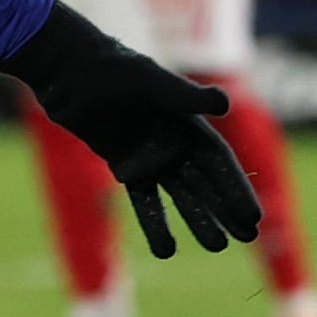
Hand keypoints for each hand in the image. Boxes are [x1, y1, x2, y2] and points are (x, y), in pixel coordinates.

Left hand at [6, 5, 259, 260]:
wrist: (64, 71)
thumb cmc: (108, 67)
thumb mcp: (145, 80)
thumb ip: (182, 96)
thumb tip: (224, 104)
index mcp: (186, 119)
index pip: (219, 161)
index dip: (236, 187)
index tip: (252, 215)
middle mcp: (173, 140)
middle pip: (207, 182)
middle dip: (227, 208)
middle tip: (248, 237)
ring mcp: (149, 155)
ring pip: (181, 195)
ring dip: (198, 219)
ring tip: (217, 246)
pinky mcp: (124, 165)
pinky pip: (144, 200)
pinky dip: (155, 223)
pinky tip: (166, 249)